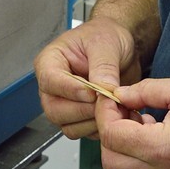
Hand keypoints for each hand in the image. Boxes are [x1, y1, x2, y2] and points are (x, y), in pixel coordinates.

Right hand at [34, 16, 140, 138]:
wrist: (121, 46)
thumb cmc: (105, 36)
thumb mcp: (105, 43)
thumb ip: (103, 66)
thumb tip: (102, 89)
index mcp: (50, 61)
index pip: (49, 81)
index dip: (69, 90)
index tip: (91, 92)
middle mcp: (53, 86)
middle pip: (54, 109)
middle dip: (82, 110)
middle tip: (105, 102)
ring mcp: (65, 103)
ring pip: (68, 125)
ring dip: (92, 121)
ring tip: (114, 107)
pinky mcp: (80, 116)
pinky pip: (83, 132)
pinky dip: (100, 127)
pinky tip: (116, 113)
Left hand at [98, 77, 169, 168]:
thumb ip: (145, 91)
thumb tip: (118, 95)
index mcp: (163, 149)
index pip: (112, 136)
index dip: (106, 113)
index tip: (112, 98)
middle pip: (112, 161)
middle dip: (110, 134)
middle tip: (125, 111)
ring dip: (126, 149)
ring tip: (146, 124)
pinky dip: (143, 162)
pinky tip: (160, 141)